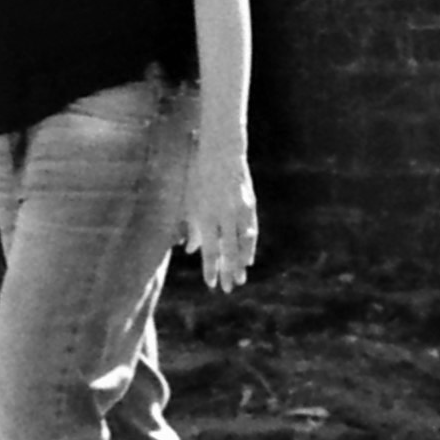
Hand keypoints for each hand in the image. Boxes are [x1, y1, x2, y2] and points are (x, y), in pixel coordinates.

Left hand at [181, 145, 256, 290]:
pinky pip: (251, 230)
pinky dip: (250, 246)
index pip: (211, 249)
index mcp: (206, 214)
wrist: (221, 151)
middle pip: (228, 250)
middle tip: (228, 288)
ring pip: (243, 242)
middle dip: (228, 271)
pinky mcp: (250, 204)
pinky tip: (248, 258)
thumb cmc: (198, 176)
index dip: (211, 268)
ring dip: (242, 262)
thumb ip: (190, 227)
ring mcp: (239, 209)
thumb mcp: (189, 200)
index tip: (210, 284)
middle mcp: (225, 214)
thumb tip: (188, 250)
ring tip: (240, 278)